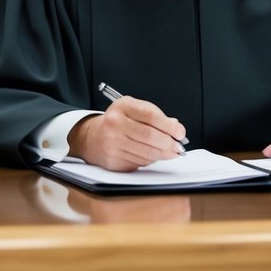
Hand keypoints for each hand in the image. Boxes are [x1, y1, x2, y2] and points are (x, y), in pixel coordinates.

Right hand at [67, 96, 186, 171]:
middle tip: (178, 146)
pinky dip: (151, 160)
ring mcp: (113, 144)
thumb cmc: (117, 121)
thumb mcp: (133, 109)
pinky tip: (153, 156)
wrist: (91, 137)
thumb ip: (154, 115)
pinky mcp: (113, 161)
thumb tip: (176, 127)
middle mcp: (115, 124)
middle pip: (150, 136)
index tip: (180, 132)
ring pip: (147, 153)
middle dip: (170, 143)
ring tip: (171, 152)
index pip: (151, 116)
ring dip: (163, 154)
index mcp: (122, 107)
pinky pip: (140, 163)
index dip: (169, 126)